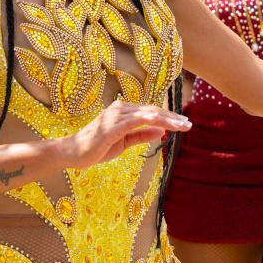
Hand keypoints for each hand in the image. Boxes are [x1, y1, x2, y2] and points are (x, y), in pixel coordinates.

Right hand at [59, 101, 190, 168]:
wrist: (73, 153)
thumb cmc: (97, 147)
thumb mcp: (124, 142)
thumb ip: (141, 135)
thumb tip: (161, 131)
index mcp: (123, 111)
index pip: (151, 112)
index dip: (169, 117)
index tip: (184, 123)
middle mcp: (120, 108)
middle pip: (152, 110)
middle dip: (172, 117)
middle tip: (189, 123)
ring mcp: (115, 115)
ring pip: (147, 114)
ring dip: (167, 119)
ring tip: (182, 125)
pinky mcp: (112, 126)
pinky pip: (134, 121)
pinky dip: (150, 120)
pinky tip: (163, 124)